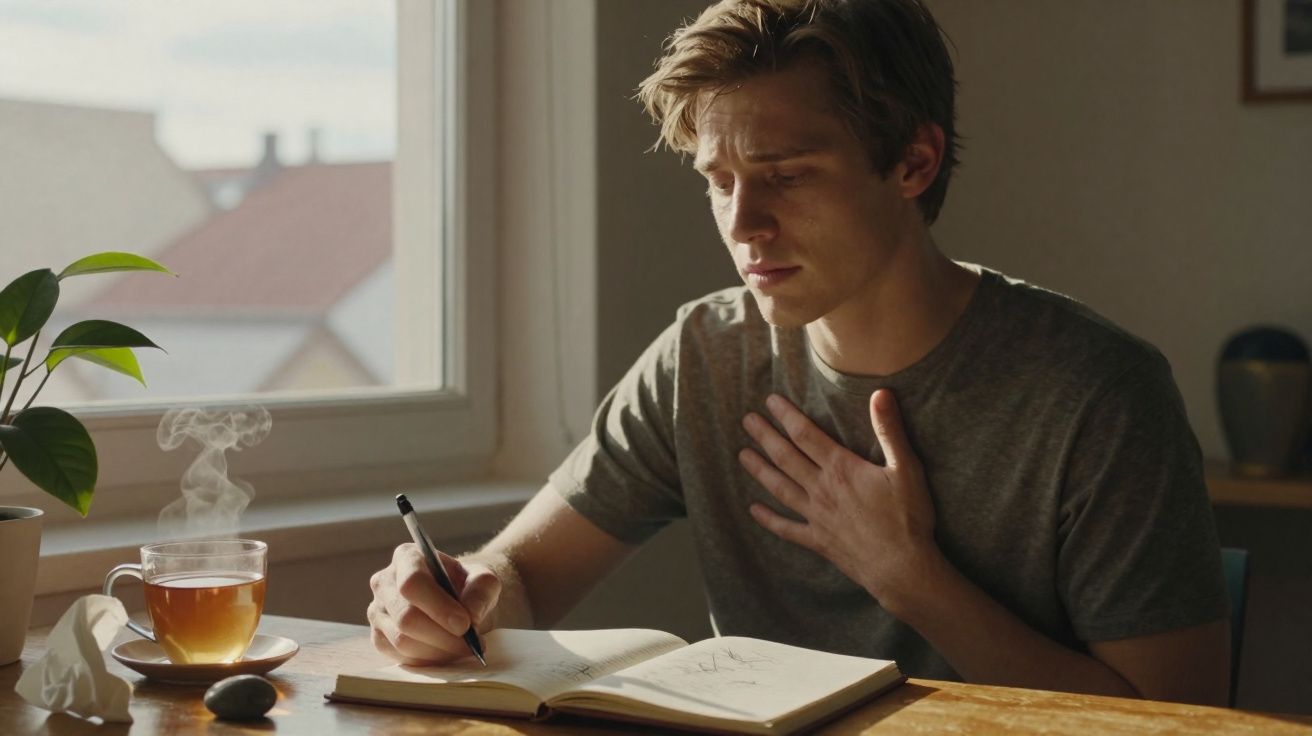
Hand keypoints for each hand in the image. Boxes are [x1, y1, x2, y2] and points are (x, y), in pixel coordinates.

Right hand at [367, 543, 501, 664]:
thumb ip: (482, 591)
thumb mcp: (484, 581)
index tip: (465, 624)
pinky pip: (400, 657)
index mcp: (407, 557)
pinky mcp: (379, 637)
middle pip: (405, 617)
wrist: (459, 603)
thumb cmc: (468, 588)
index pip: (413, 583)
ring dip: (438, 651)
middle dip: (442, 636)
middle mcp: (384, 582)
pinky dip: (428, 660)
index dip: (438, 607)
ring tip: (463, 649)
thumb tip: (471, 615)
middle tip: (470, 644)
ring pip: (402, 640)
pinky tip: (447, 654)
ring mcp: (377, 611)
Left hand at [739, 389, 938, 607]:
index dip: (786, 416)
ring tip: (742, 455)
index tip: (770, 401)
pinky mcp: (818, 540)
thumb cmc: (907, 518)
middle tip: (747, 420)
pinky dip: (769, 519)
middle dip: (765, 436)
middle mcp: (822, 489)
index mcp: (841, 469)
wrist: (901, 567)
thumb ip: (889, 430)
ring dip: (760, 470)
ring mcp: (816, 516)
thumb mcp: (905, 468)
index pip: (806, 435)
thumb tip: (881, 393)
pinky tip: (753, 510)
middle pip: (786, 457)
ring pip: (780, 488)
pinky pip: (786, 528)